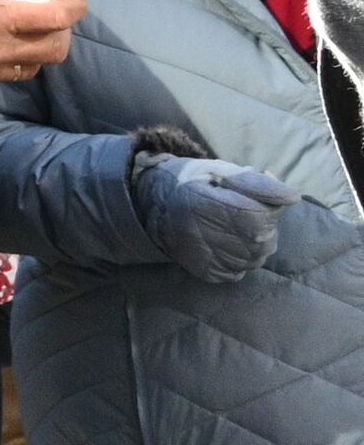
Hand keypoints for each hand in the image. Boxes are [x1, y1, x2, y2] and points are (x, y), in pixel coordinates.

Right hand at [131, 149, 301, 283]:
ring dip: (255, 240)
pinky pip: (243, 269)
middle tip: (240, 208)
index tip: (257, 190)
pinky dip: (242, 255)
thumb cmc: (192, 183)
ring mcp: (207, 258)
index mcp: (204, 204)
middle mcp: (206, 235)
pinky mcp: (210, 273)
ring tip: (232, 225)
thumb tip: (292, 197)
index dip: (268, 200)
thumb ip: (256, 182)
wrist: (154, 209)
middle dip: (262, 220)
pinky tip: (226, 242)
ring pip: (258, 255)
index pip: (262, 213)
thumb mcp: (219, 170)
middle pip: (264, 236)